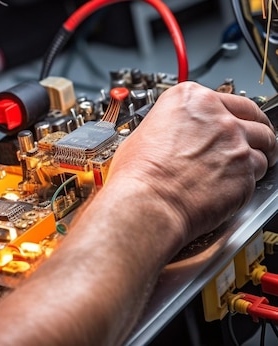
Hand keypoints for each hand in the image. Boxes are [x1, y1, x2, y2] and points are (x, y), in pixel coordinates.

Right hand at [107, 81, 276, 244]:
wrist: (147, 202)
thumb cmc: (138, 174)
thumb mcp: (144, 132)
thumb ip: (169, 127)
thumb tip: (171, 135)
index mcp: (190, 99)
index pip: (228, 99)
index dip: (231, 113)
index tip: (231, 120)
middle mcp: (217, 116)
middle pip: (254, 118)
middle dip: (256, 129)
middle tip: (252, 139)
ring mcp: (235, 143)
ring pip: (265, 144)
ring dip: (259, 153)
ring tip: (249, 164)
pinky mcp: (246, 170)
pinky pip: (258, 172)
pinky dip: (250, 178)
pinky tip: (236, 185)